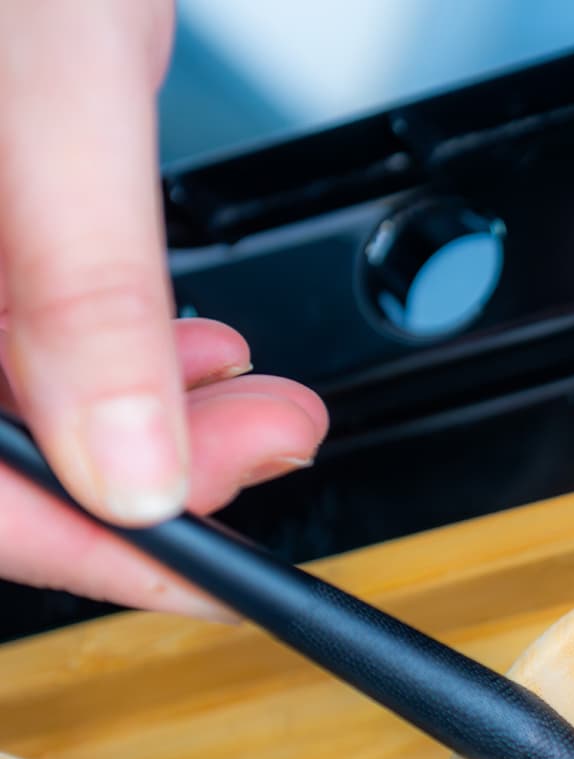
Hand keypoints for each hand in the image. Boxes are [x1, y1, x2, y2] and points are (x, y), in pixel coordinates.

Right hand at [0, 1, 324, 616]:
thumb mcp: (45, 92)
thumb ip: (80, 283)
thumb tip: (130, 469)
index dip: (61, 542)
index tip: (194, 570)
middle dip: (133, 466)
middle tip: (267, 454)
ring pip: (15, 373)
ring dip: (146, 409)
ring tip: (266, 406)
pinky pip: (28, 303)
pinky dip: (119, 339)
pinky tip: (199, 346)